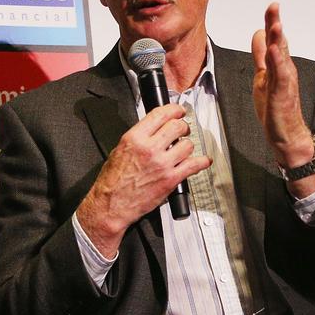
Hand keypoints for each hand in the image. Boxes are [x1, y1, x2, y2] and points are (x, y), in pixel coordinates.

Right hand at [76, 104, 210, 257]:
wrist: (112, 204)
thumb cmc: (113, 181)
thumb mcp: (120, 150)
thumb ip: (139, 137)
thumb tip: (154, 129)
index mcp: (135, 138)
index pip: (160, 114)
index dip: (174, 110)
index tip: (178, 111)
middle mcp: (149, 149)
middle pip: (177, 126)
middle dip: (183, 126)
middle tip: (183, 129)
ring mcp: (162, 164)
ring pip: (187, 144)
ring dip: (188, 145)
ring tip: (184, 148)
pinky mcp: (171, 179)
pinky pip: (194, 165)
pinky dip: (202, 162)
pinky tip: (203, 160)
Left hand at [252, 3, 314, 196]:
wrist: (286, 135)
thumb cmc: (275, 107)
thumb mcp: (262, 76)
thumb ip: (260, 55)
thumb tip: (258, 33)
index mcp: (278, 65)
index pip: (274, 40)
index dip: (272, 22)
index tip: (272, 5)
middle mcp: (284, 70)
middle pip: (279, 43)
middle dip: (276, 24)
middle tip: (274, 5)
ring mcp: (284, 82)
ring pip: (281, 57)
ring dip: (278, 41)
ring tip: (276, 24)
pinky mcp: (283, 95)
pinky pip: (280, 78)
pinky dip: (278, 64)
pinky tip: (275, 53)